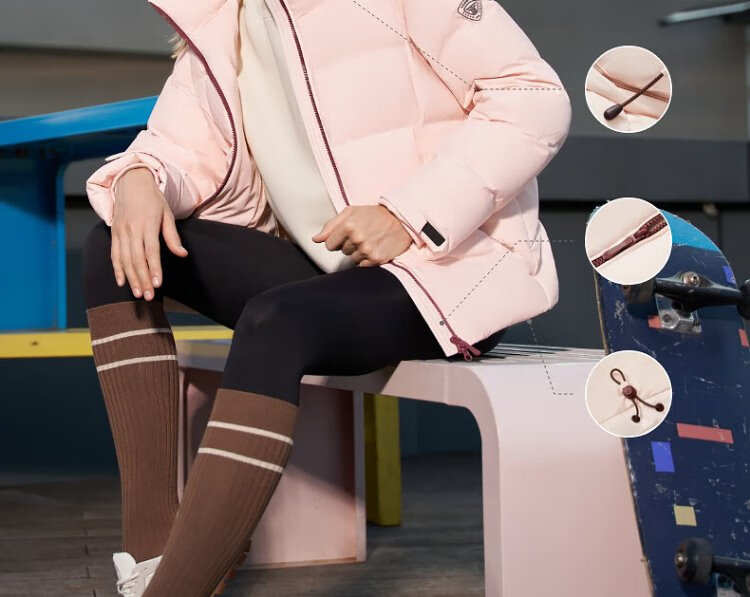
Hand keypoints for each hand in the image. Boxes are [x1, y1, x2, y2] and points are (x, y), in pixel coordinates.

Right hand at [111, 167, 187, 299]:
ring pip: (124, 259)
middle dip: (143, 279)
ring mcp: (120, 231)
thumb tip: (182, 254)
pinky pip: (114, 253)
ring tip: (138, 293)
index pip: (151, 251)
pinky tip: (122, 282)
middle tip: (149, 297)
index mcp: (147, 224)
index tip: (158, 284)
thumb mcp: (167, 214)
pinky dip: (117, 269)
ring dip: (131, 278)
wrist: (131, 181)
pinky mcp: (113, 232)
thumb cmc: (153, 199)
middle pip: (136, 259)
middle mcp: (132, 229)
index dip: (154, 269)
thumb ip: (172, 236)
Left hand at [311, 205, 412, 266]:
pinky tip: (375, 248)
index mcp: (348, 225)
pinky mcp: (377, 259)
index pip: (329, 244)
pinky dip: (367, 259)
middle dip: (349, 244)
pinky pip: (363, 265)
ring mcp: (367, 250)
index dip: (337, 240)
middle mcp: (357, 238)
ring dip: (359, 252)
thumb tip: (315, 239)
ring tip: (371, 240)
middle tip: (363, 234)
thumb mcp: (351, 212)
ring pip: (352, 259)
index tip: (347, 234)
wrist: (401, 219)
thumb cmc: (374, 214)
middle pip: (342, 251)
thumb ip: (331, 225)